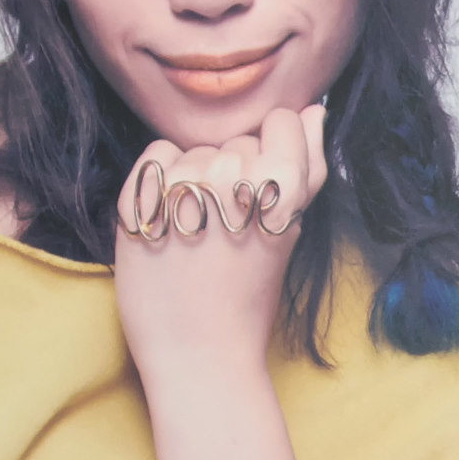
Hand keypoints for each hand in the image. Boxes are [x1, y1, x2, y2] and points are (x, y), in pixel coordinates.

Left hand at [112, 105, 322, 386]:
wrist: (198, 350)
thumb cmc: (249, 295)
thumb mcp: (291, 231)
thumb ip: (308, 165)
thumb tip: (314, 109)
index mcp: (283, 186)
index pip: (282, 120)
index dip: (275, 152)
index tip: (265, 192)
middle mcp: (234, 178)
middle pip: (238, 139)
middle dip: (235, 173)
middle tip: (230, 227)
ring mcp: (185, 185)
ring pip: (198, 147)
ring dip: (197, 179)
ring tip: (198, 230)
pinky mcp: (143, 197)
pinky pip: (159, 152)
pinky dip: (163, 177)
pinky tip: (171, 218)